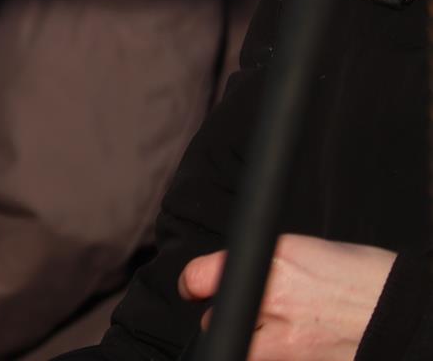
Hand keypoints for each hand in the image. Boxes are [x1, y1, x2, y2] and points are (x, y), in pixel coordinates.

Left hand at [179, 234, 394, 360]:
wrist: (407, 316)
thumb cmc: (364, 279)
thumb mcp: (306, 253)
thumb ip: (263, 266)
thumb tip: (226, 278)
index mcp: (274, 262)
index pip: (201, 278)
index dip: (194, 285)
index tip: (194, 290)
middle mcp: (274, 300)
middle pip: (216, 321)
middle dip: (229, 319)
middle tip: (259, 316)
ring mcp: (286, 342)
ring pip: (241, 349)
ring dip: (252, 343)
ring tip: (286, 332)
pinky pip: (266, 360)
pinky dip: (274, 356)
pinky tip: (299, 347)